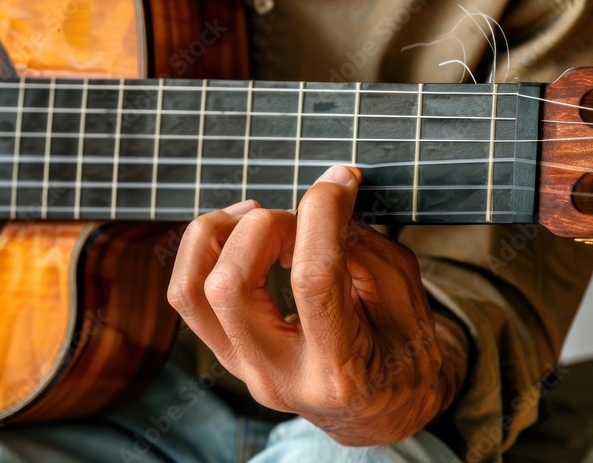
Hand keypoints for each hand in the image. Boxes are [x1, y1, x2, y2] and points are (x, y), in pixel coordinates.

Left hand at [168, 166, 468, 444]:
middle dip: (262, 229)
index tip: (338, 183)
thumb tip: (323, 197)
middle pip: (229, 287)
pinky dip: (205, 251)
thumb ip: (364, 248)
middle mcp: (279, 377)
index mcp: (339, 371)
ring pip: (191, 291)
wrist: (378, 409)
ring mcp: (242, 369)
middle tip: (299, 220)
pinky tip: (241, 232)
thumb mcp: (404, 300)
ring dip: (217, 235)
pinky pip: (188, 294)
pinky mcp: (224, 353)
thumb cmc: (400, 351)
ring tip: (259, 215)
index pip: (312, 280)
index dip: (321, 217)